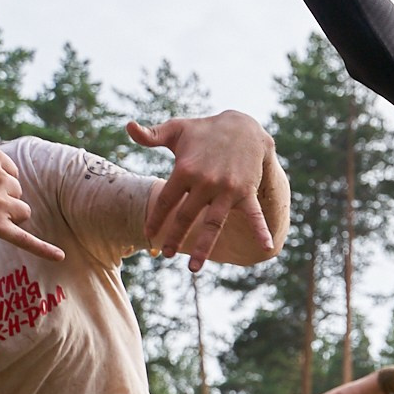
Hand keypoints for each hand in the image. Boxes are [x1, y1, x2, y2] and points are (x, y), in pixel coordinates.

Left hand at [129, 114, 278, 269]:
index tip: (148, 235)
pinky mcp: (246, 191)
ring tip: (194, 268)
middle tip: (166, 254)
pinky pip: (253, 214)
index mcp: (185, 169)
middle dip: (174, 237)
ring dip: (204, 247)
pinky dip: (260, 229)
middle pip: (185, 216)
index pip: (166, 201)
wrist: (243, 125)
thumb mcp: (177, 128)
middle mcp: (205, 182)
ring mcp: (226, 189)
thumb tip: (128, 127)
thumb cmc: (205, 130)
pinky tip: (265, 246)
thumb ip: (151, 135)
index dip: (155, 220)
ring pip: (213, 224)